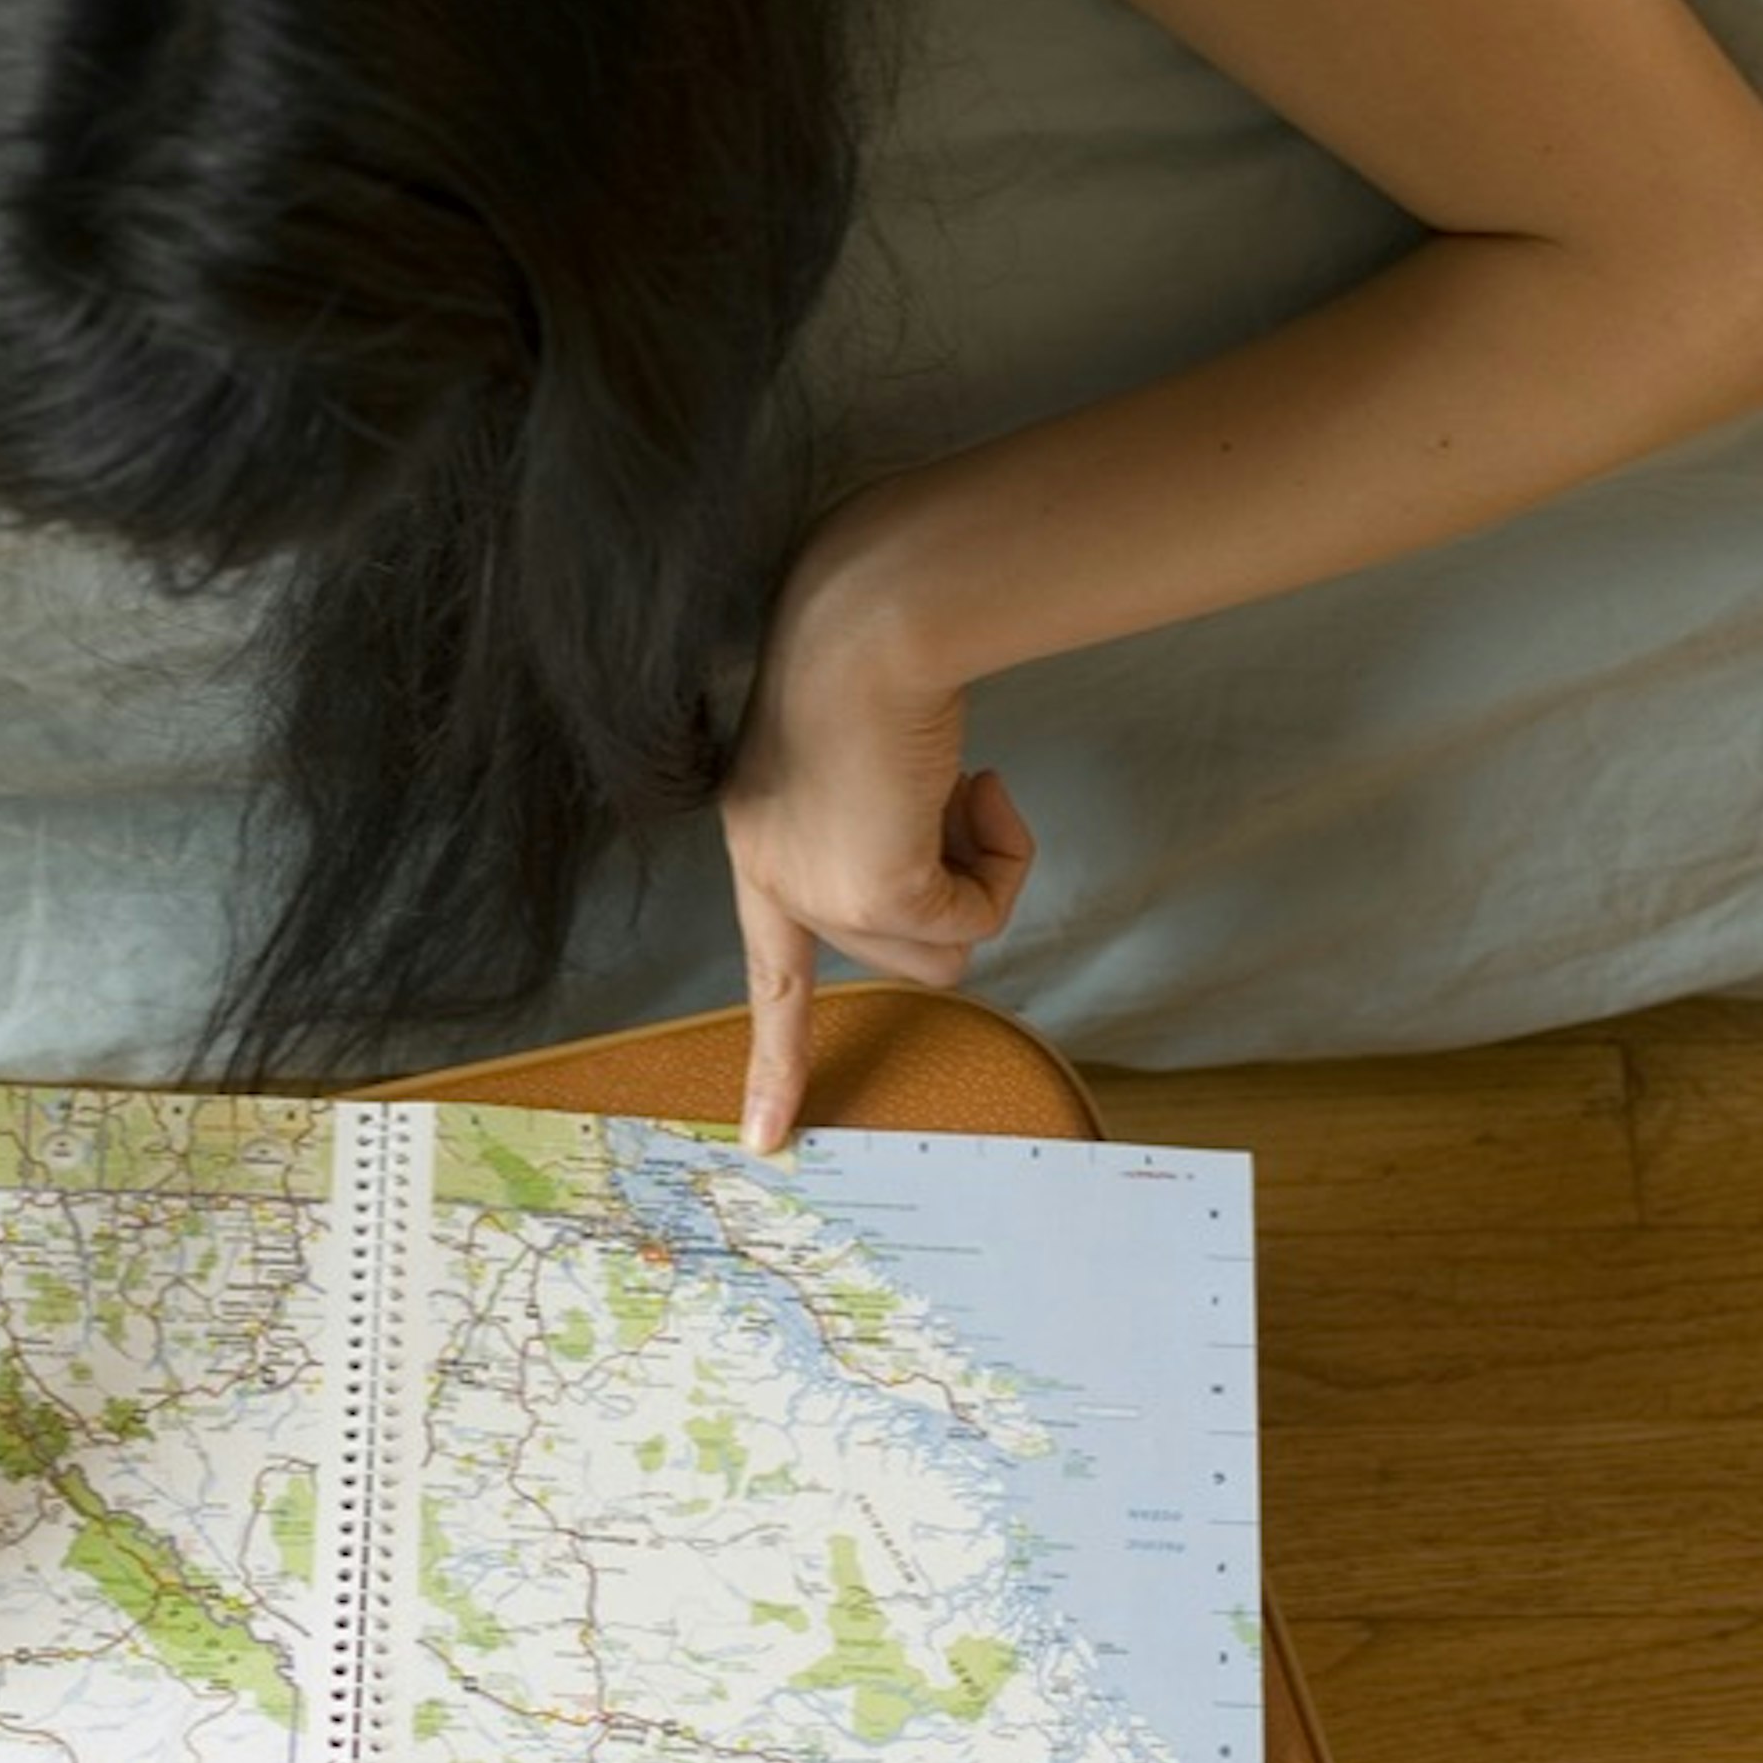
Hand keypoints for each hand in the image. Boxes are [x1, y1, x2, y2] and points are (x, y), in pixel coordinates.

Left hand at [719, 502, 1037, 1153]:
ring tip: (961, 784)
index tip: (764, 1140)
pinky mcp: (872, 892)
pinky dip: (1001, 860)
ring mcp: (816, 891)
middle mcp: (774, 878)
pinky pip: (976, 921)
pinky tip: (975, 782)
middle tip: (954, 792)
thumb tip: (949, 904)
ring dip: (980, 871)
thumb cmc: (877, 658)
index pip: (767, 974)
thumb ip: (892, 838)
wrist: (874, 623)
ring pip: (945, 948)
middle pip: (902, 952)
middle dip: (955, 883)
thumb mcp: (872, 769)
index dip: (772, 1061)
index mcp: (761, 846)